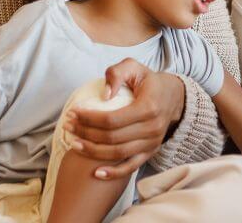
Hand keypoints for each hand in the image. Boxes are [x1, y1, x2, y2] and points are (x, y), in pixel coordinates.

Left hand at [63, 58, 185, 178]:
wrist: (173, 97)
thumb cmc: (148, 81)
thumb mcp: (133, 67)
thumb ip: (117, 73)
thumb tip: (104, 95)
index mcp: (148, 108)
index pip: (112, 119)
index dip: (89, 118)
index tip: (72, 112)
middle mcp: (152, 129)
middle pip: (111, 138)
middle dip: (85, 132)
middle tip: (68, 125)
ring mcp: (152, 143)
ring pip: (117, 153)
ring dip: (92, 151)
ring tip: (73, 142)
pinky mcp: (150, 152)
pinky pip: (130, 167)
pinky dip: (113, 173)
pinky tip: (96, 173)